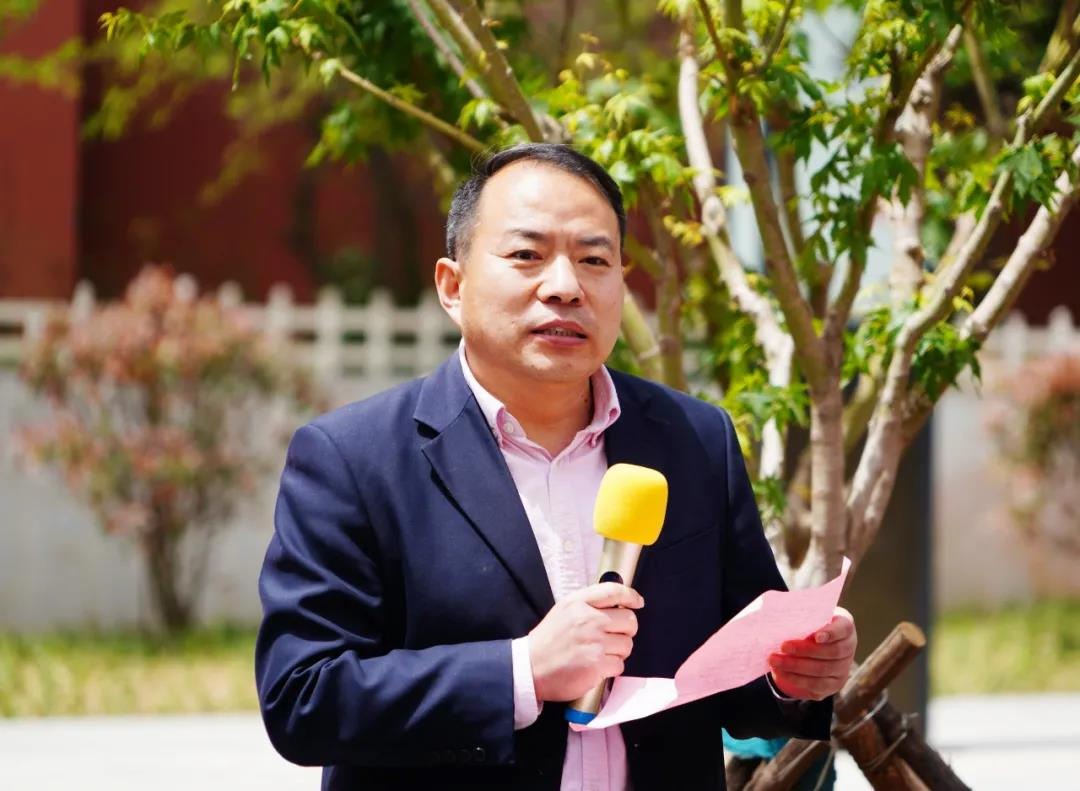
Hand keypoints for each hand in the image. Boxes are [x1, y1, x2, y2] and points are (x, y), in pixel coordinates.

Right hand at [527, 582, 642, 701]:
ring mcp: (594, 643)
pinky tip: (596, 666)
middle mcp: (588, 620)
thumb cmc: (548, 641)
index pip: (613, 591)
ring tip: (601, 653)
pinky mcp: (596, 665)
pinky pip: (619, 664)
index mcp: (578, 603)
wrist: (530, 668)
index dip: (630, 596)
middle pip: (629, 620)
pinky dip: (611, 667)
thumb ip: (588, 604)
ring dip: (618, 651)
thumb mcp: (563, 610)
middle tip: (614, 636)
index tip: (637, 602)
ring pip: (627, 644)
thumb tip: (618, 602)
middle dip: (626, 630)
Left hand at [768, 607, 855, 700]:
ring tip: (774, 660)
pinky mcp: (833, 685)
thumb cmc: (808, 625)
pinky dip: (796, 679)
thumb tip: (775, 611)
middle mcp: (848, 648)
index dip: (832, 633)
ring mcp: (843, 669)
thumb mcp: (807, 616)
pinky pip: (816, 685)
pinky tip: (781, 672)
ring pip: (821, 671)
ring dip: (795, 666)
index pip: (843, 628)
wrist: (812, 648)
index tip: (816, 636)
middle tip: (783, 646)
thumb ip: (799, 614)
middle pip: (832, 652)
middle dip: (805, 650)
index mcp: (845, 626)